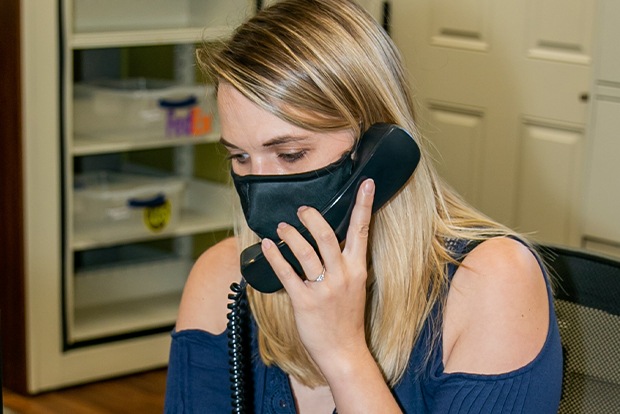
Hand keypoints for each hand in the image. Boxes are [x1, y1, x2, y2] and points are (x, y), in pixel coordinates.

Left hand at [260, 178, 374, 370]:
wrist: (344, 351)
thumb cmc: (348, 317)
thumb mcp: (356, 285)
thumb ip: (347, 261)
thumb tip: (336, 238)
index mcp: (358, 268)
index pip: (363, 230)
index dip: (364, 204)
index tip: (367, 182)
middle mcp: (342, 275)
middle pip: (327, 235)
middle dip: (312, 217)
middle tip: (301, 209)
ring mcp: (323, 289)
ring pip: (305, 251)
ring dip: (291, 234)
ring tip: (282, 226)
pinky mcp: (304, 301)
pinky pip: (286, 273)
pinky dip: (274, 256)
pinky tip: (267, 245)